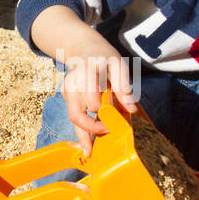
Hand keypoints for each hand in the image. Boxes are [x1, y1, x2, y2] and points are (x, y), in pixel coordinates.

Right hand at [59, 35, 139, 155]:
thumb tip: (132, 109)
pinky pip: (73, 116)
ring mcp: (67, 91)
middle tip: (105, 138)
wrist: (83, 47)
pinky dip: (81, 129)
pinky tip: (87, 143)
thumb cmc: (104, 56)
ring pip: (73, 118)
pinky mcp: (66, 97)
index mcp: (86, 73)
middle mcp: (72, 83)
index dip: (104, 114)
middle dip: (91, 130)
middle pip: (77, 114)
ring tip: (90, 152)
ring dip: (82, 135)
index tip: (115, 120)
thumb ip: (124, 86)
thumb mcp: (118, 65)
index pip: (92, 101)